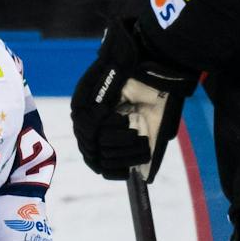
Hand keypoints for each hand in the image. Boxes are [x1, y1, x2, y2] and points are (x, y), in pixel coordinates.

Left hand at [70, 20, 197, 181]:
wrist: (156, 62)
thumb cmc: (157, 92)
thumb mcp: (154, 124)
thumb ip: (145, 149)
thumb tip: (143, 178)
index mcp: (104, 131)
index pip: (97, 161)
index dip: (113, 169)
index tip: (130, 173)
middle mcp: (90, 124)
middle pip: (95, 156)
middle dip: (122, 156)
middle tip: (142, 144)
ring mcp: (83, 113)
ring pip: (94, 143)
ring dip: (119, 140)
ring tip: (135, 128)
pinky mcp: (82, 101)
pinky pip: (92, 126)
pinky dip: (112, 125)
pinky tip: (124, 117)